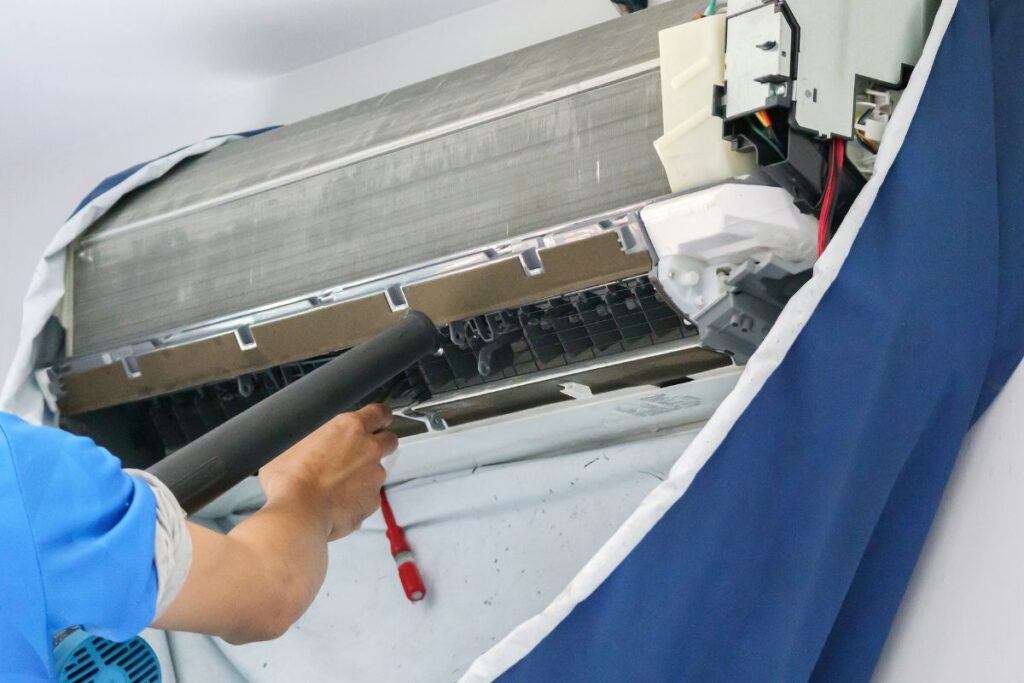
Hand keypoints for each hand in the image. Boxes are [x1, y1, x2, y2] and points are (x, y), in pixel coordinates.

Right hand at [259, 403, 397, 540]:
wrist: (298, 512)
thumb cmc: (290, 478)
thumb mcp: (294, 441)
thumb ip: (314, 437)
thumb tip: (310, 441)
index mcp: (350, 428)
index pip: (380, 412)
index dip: (380, 417)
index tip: (377, 420)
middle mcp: (369, 450)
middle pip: (389, 440)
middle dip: (379, 445)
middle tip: (357, 454)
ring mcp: (374, 477)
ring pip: (377, 472)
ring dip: (364, 476)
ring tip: (336, 487)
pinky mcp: (372, 503)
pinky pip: (368, 498)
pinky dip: (357, 500)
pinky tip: (336, 505)